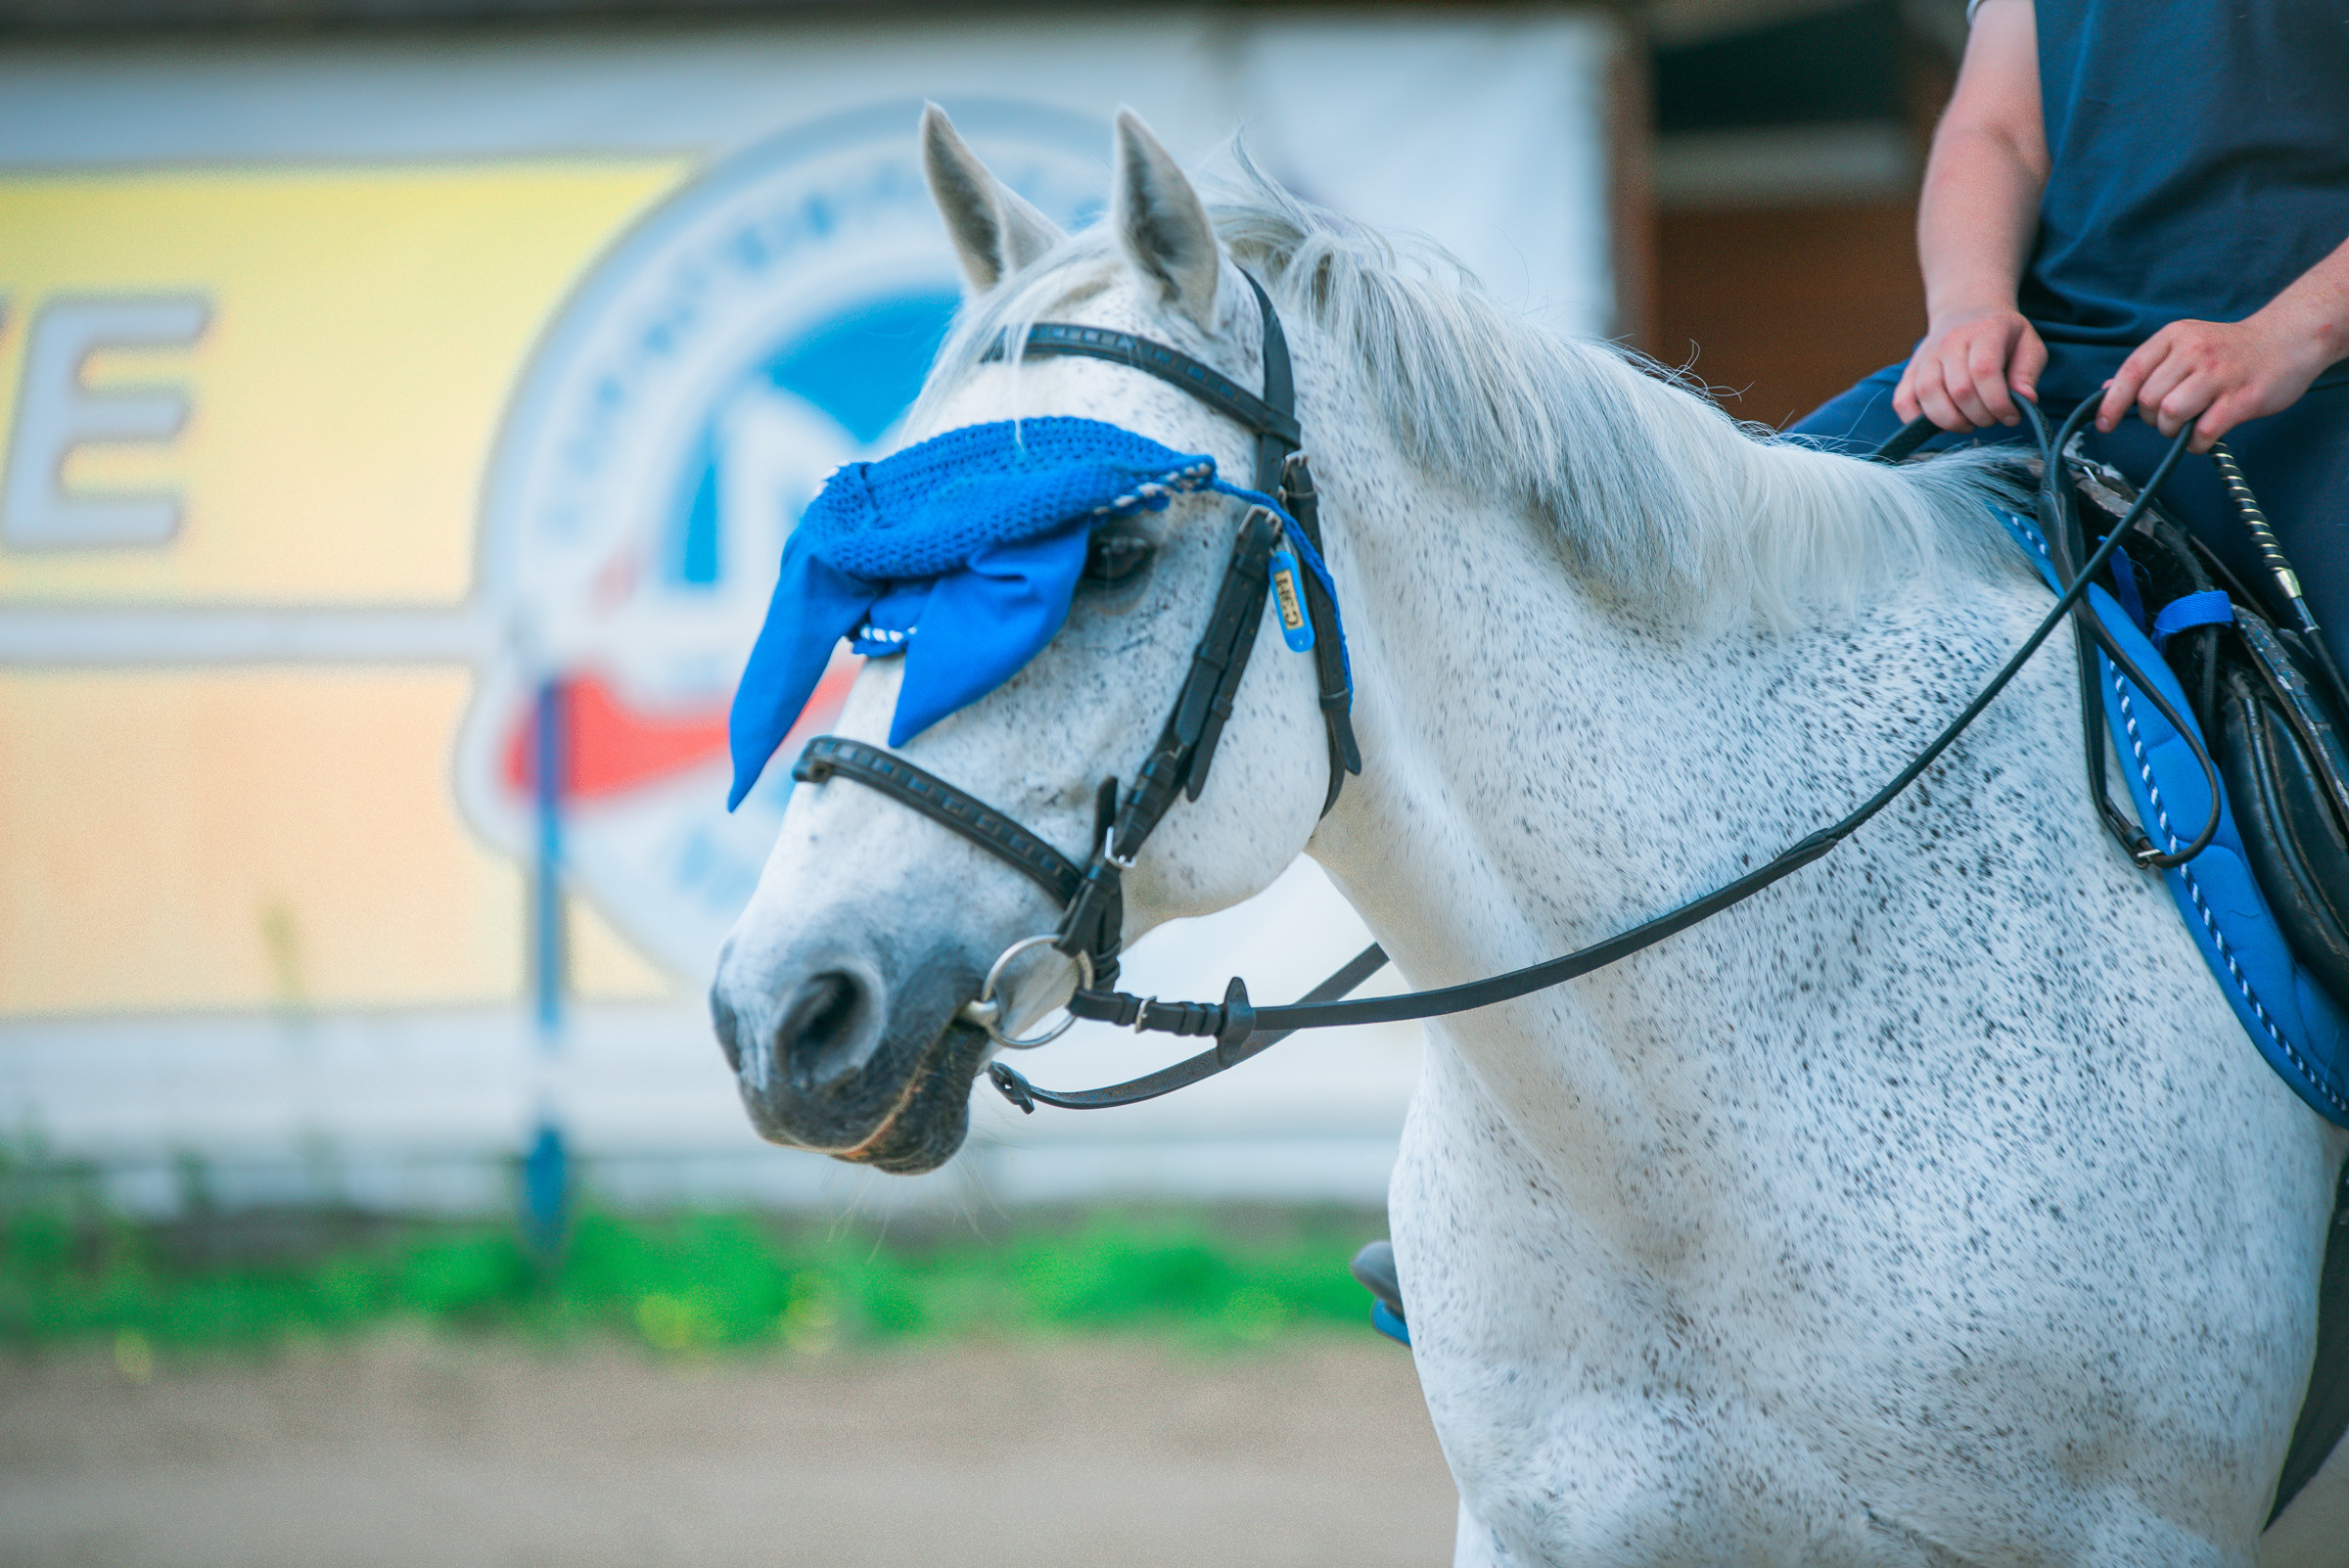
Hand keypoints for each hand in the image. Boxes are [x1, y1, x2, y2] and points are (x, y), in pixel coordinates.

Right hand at [1895, 307, 2048, 431]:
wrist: (1967, 311)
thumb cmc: (2002, 335)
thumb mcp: (2028, 344)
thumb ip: (2028, 372)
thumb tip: (2026, 400)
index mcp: (1984, 331)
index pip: (1984, 372)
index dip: (1998, 403)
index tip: (2011, 417)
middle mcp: (1950, 341)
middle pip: (1959, 390)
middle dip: (1980, 416)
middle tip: (1991, 419)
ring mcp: (1926, 356)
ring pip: (1929, 396)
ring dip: (1952, 421)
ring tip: (1968, 423)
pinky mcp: (1910, 371)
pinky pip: (1903, 401)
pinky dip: (1917, 420)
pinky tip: (1941, 424)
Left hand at [2096, 312, 2334, 451]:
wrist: (2288, 339)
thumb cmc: (2230, 349)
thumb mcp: (2186, 344)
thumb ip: (2149, 368)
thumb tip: (2105, 391)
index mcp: (2175, 337)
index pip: (2131, 372)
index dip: (2112, 403)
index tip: (2104, 425)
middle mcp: (2194, 351)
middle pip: (2149, 400)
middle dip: (2153, 419)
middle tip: (2171, 417)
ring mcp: (2219, 374)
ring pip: (2171, 415)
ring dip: (2172, 431)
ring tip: (2187, 425)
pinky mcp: (2242, 398)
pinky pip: (2202, 432)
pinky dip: (2196, 444)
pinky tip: (2203, 437)